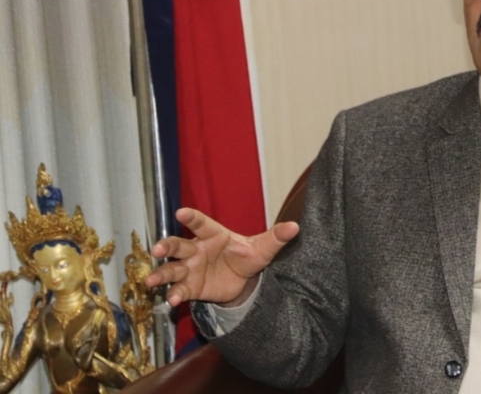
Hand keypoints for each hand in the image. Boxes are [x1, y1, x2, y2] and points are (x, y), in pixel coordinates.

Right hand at [145, 208, 299, 306]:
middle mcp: (197, 249)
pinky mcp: (190, 287)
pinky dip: (174, 294)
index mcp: (213, 234)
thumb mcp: (263, 248)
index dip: (191, 217)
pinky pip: (179, 289)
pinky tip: (171, 300)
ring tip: (151, 280)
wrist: (242, 280)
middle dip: (167, 245)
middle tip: (158, 248)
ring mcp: (190, 268)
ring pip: (171, 268)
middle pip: (178, 245)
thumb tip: (296, 227)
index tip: (181, 213)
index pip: (201, 223)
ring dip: (161, 273)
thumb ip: (276, 237)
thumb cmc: (247, 257)